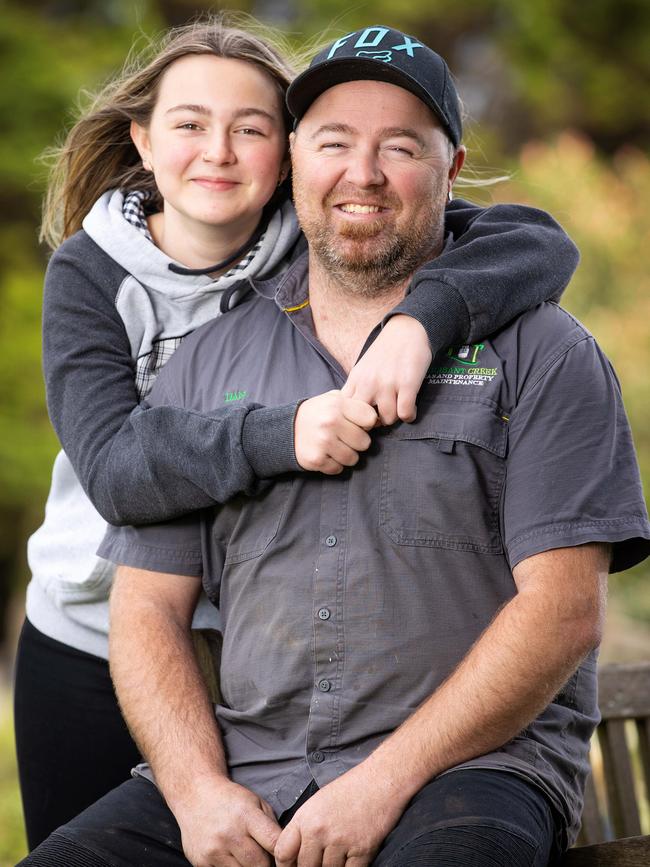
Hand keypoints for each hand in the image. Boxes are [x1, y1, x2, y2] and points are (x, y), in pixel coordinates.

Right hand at [171, 776, 280, 866]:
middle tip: (266, 857)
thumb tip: (284, 850)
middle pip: (260, 865)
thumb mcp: (255, 801)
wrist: (194, 795)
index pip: (273, 843)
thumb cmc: (229, 799)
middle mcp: (229, 834)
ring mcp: (214, 850)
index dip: (283, 853)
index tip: (285, 857)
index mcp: (246, 815)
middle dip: (267, 864)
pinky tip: (232, 857)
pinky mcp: (202, 862)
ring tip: (249, 856)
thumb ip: (271, 825)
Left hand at [274, 764, 405, 866]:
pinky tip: (352, 858)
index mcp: (305, 817)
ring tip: (340, 854)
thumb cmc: (350, 789)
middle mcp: (319, 831)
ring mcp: (340, 842)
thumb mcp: (318, 803)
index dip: (286, 866)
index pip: (282, 853)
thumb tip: (297, 856)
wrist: (381, 781)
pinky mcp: (362, 851)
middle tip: (320, 860)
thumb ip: (304, 828)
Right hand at [294, 390, 377, 474]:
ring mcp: (323, 442)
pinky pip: (338, 468)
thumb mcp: (333, 399)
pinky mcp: (316, 459)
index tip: (357, 424)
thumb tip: (377, 420)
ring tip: (336, 447)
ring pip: (353, 458)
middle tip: (345, 438)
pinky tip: (326, 455)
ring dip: (347, 455)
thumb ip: (354, 404)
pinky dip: (334, 465)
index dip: (366, 424)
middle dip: (357, 442)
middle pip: (365, 442)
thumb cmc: (317, 414)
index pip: (370, 419)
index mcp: (337, 404)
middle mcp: (330, 422)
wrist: (286, 429)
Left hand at [342, 315, 431, 425]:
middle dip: (373, 424)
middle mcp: (369, 383)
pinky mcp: (407, 384)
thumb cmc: (384, 353)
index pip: (345, 411)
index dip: (353, 421)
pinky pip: (405, 414)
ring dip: (394, 418)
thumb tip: (349, 415)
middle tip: (381, 418)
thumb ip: (355, 389)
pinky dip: (409, 416)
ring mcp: (388, 384)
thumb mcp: (362, 368)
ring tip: (398, 410)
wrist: (406, 330)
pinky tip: (410, 409)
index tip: (363, 419)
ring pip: (388, 419)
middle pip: (364, 420)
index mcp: (355, 379)